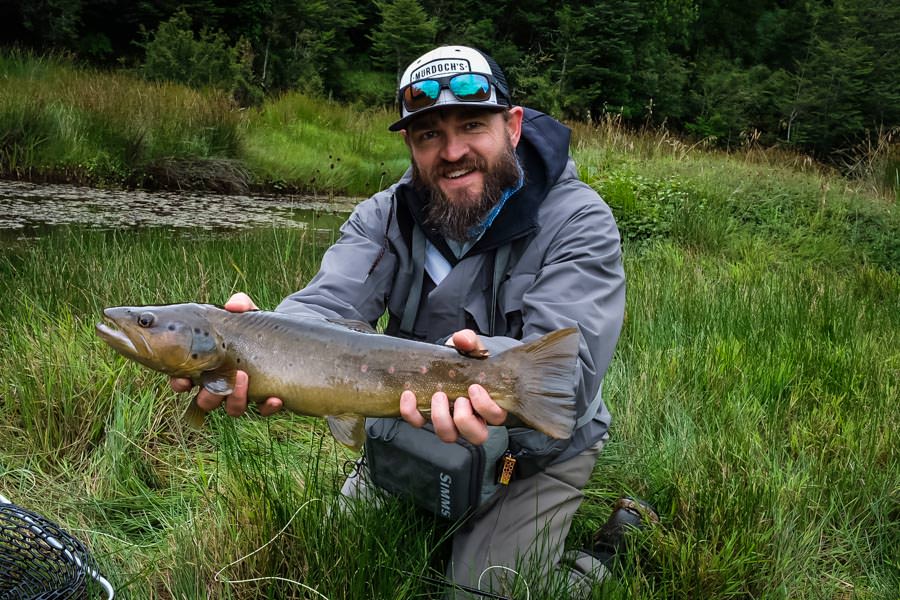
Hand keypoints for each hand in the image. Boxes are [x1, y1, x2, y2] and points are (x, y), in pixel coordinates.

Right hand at [168, 292, 283, 417]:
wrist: (285, 338)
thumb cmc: (255, 327)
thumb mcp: (247, 313)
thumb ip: (239, 305)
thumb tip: (234, 306)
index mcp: (209, 366)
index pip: (185, 380)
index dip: (180, 384)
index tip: (183, 381)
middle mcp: (223, 385)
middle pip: (206, 401)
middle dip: (209, 396)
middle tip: (219, 381)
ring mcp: (244, 395)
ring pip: (232, 409)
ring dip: (235, 399)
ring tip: (245, 379)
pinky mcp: (266, 400)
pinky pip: (264, 410)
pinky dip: (268, 407)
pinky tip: (276, 398)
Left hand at [399, 330, 507, 444]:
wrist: (446, 360)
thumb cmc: (465, 359)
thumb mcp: (471, 347)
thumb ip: (470, 341)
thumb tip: (463, 340)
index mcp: (489, 403)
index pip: (496, 417)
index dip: (486, 407)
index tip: (474, 388)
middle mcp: (473, 418)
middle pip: (476, 436)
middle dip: (465, 419)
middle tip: (458, 398)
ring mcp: (450, 421)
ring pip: (449, 436)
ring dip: (441, 418)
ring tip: (438, 395)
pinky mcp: (427, 417)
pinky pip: (419, 423)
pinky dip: (412, 412)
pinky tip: (409, 395)